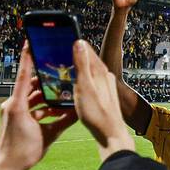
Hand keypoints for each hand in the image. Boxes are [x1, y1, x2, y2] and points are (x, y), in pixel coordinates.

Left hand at [0, 42, 75, 169]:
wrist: (6, 167)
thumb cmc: (22, 152)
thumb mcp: (47, 136)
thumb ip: (62, 122)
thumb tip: (78, 112)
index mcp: (17, 104)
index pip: (24, 74)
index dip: (28, 57)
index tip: (30, 41)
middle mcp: (14, 104)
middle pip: (31, 85)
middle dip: (47, 80)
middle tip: (60, 72)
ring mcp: (14, 111)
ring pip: (33, 97)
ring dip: (47, 96)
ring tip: (63, 93)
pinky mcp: (16, 118)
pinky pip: (31, 108)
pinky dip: (43, 107)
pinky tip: (57, 109)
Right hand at [71, 39, 135, 160]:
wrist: (111, 134)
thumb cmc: (97, 113)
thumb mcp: (85, 87)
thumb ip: (81, 65)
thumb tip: (79, 42)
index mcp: (100, 70)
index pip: (85, 48)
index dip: (72, 41)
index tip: (61, 35)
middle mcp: (105, 75)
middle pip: (87, 59)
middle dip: (74, 54)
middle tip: (58, 50)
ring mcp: (106, 85)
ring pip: (89, 71)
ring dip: (77, 67)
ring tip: (64, 66)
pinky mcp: (104, 95)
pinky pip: (90, 81)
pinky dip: (81, 79)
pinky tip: (75, 85)